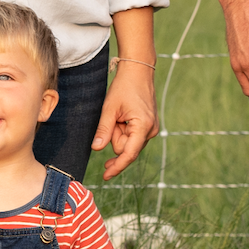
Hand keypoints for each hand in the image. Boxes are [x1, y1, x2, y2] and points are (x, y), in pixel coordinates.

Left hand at [93, 60, 158, 179]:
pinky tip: (123, 117)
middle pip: (125, 148)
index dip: (116, 166)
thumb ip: (104, 130)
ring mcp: (152, 129)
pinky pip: (132, 136)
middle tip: (114, 118)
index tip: (105, 176)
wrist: (138, 72)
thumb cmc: (124, 87)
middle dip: (115, 137)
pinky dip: (124, 130)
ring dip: (119, 132)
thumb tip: (96, 149)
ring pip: (128, 142)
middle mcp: (151, 131)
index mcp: (143, 127)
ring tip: (119, 114)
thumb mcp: (109, 109)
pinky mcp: (149, 127)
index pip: (128, 154)